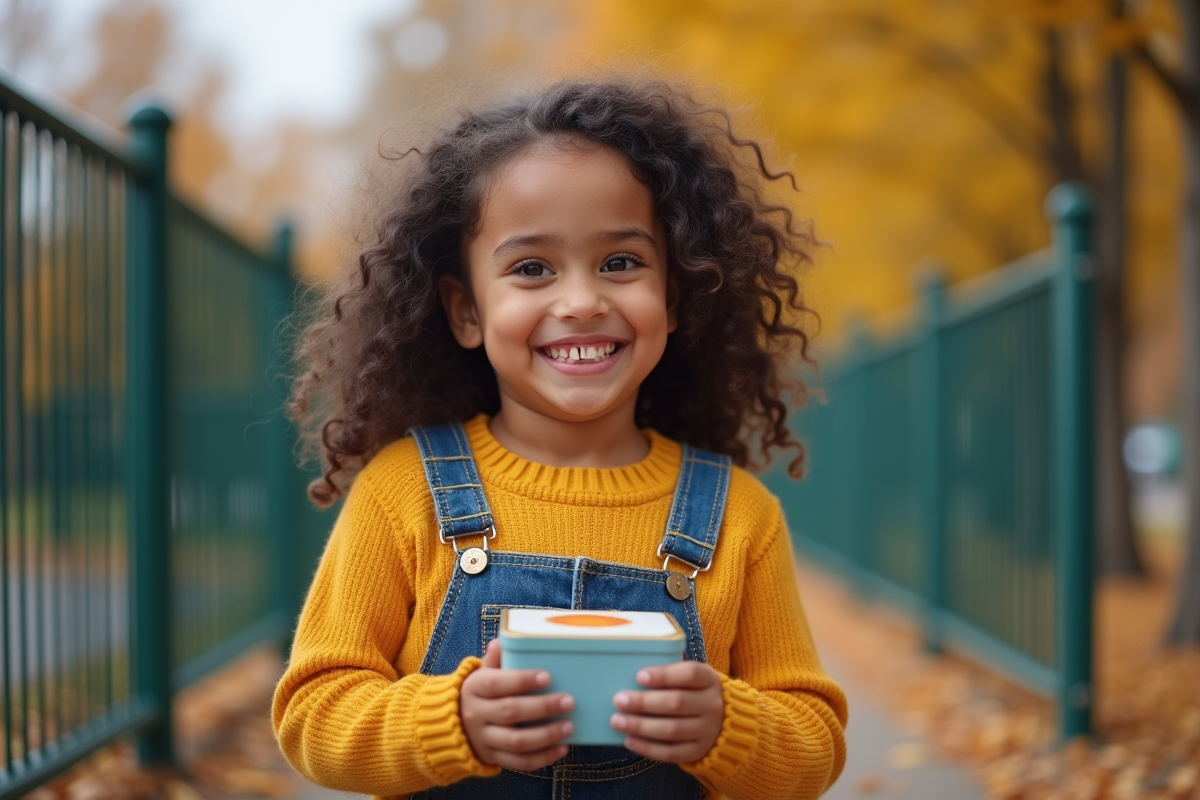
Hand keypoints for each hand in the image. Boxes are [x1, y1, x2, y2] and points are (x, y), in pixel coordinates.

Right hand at [460, 639, 573, 769]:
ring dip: (546, 735)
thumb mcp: (480, 675)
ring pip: (516, 741)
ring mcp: (485, 739)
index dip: (521, 680)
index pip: (495, 683)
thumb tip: (500, 642)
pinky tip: (561, 748)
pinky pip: (519, 762)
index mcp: (474, 689)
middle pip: (510, 712)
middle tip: (568, 701)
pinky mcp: (493, 757)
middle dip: (542, 707)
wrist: (452, 726)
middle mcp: (476, 715)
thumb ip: (493, 661)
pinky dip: (542, 758)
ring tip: (569, 726)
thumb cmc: (478, 694)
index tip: (547, 677)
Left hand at [610, 661, 723, 762]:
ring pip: (671, 730)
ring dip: (641, 726)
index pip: (690, 674)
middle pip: (676, 703)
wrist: (725, 723)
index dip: (664, 675)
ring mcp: (707, 731)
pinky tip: (629, 740)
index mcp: (709, 680)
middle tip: (619, 700)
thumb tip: (633, 671)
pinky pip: (671, 752)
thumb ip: (671, 673)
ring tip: (617, 721)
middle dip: (644, 702)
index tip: (639, 676)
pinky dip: (648, 748)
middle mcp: (711, 705)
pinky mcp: (698, 751)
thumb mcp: (693, 678)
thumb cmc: (695, 692)